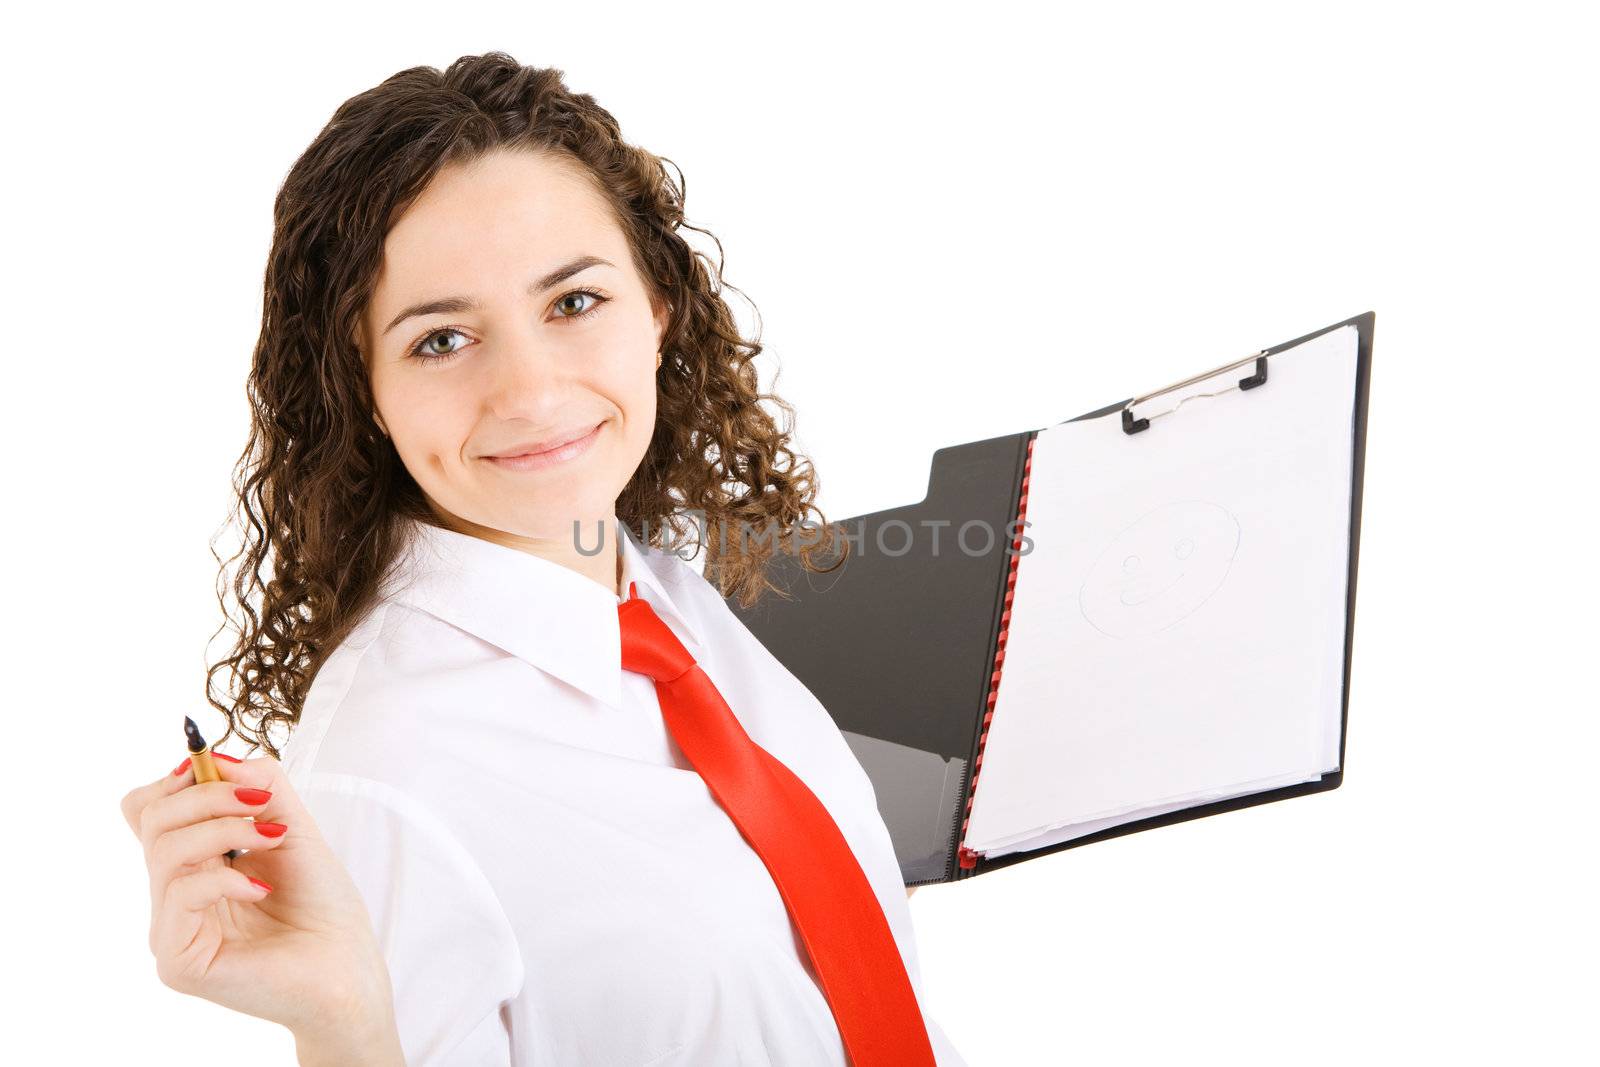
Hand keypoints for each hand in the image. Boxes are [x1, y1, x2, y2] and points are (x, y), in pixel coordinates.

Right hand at [121, 750, 402, 1051]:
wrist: (347, 966)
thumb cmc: (322, 904)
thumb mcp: (294, 827)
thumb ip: (260, 786)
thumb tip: (212, 757)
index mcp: (191, 862)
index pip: (147, 808)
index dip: (178, 778)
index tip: (221, 770)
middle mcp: (172, 894)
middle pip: (150, 818)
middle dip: (208, 795)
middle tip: (262, 804)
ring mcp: (170, 929)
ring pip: (164, 850)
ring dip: (224, 829)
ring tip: (272, 838)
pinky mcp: (178, 961)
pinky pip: (180, 895)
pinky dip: (225, 877)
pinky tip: (262, 886)